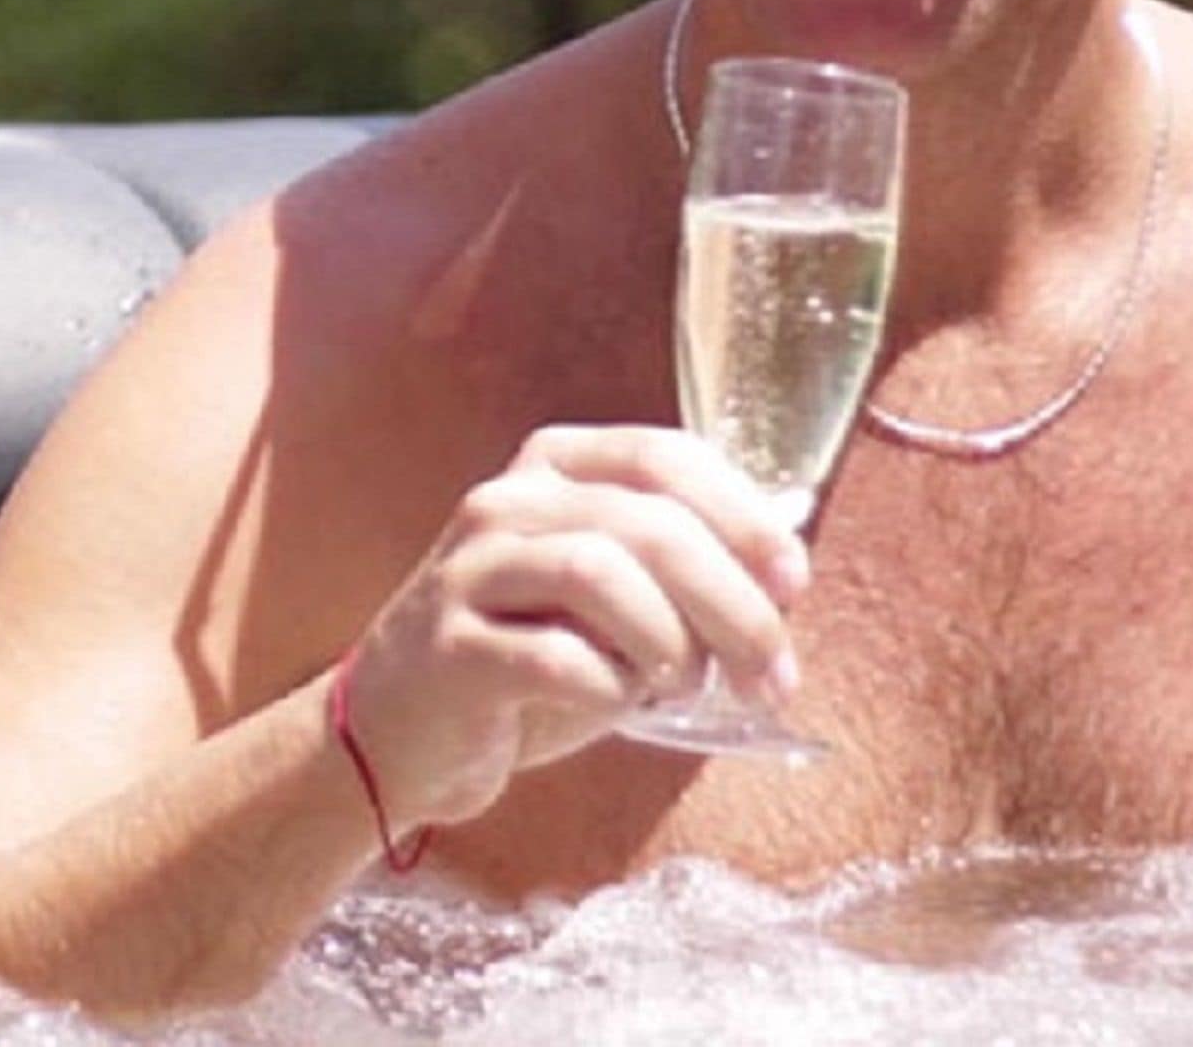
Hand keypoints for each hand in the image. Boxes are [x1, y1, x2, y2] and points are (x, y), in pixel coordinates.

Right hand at [339, 425, 809, 828]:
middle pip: (647, 521)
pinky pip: (555, 658)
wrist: (399, 735)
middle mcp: (505, 503)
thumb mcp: (608, 601)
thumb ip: (678, 571)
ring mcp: (469, 571)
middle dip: (734, 603)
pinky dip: (611, 688)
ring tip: (683, 685)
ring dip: (671, 642)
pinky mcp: (450, 648)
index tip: (793, 582)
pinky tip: (616, 703)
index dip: (744, 516)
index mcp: (552, 469)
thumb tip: (783, 572)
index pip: (665, 456)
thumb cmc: (526, 664)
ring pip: (599, 572)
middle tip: (772, 674)